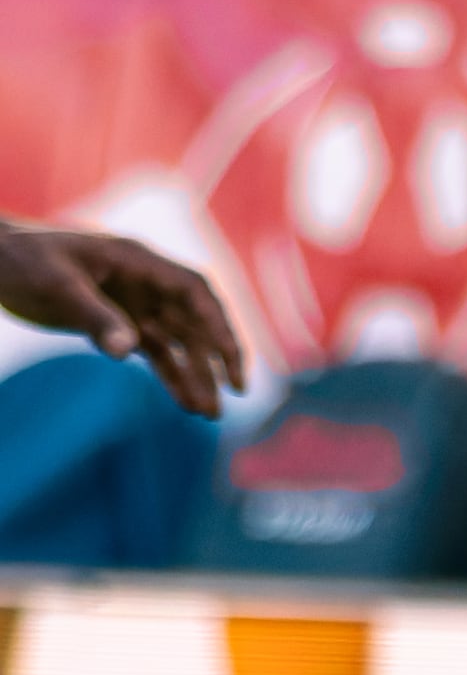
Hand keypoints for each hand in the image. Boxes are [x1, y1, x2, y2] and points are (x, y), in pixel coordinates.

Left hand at [0, 226, 242, 413]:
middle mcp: (145, 284)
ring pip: (178, 343)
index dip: (219, 322)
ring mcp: (134, 305)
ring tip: (209, 413)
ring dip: (196, 375)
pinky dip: (171, 378)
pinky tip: (186, 404)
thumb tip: (128, 352)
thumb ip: (95, 317)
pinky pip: (155, 354)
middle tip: (236, 390)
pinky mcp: (118, 325)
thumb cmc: (21, 260)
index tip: (231, 357)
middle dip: (218, 355)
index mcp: (137, 262)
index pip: (194, 291)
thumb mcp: (56, 285)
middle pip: (195, 320)